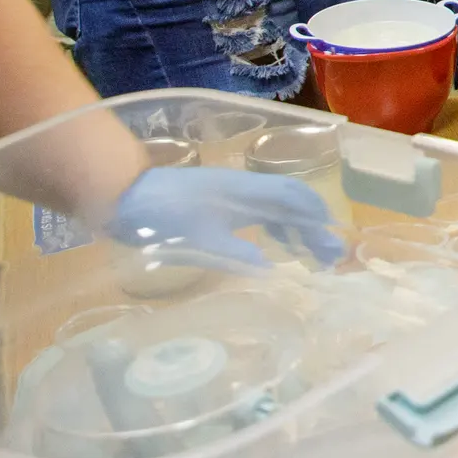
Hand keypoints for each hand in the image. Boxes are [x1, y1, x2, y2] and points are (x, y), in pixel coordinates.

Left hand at [106, 166, 343, 270]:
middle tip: (329, 257)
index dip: (319, 219)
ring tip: (309, 254)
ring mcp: (233, 194)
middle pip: (292, 202)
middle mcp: (246, 189)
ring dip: (298, 227)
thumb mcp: (196, 240)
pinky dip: (278, 227)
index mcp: (246, 192)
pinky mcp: (221, 202)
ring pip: (278, 206)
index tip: (333, 245)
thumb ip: (234, 253)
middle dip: (315, 226)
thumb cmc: (160, 215)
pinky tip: (276, 247)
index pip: (295, 199)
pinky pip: (262, 211)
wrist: (124, 195)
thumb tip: (270, 268)